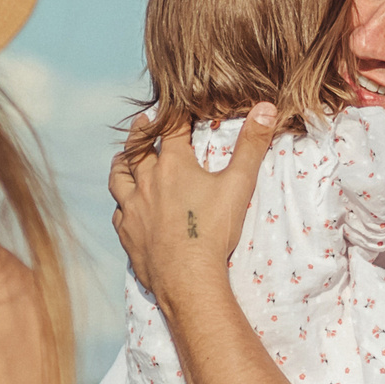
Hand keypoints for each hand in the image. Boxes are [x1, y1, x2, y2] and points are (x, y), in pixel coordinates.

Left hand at [108, 104, 280, 304]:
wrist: (187, 277)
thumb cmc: (214, 230)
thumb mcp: (238, 184)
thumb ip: (252, 146)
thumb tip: (266, 108)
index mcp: (172, 165)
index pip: (170, 129)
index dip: (174, 115)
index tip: (175, 106)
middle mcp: (147, 182)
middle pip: (137, 149)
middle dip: (140, 132)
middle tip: (142, 121)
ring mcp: (133, 208)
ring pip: (118, 178)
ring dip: (121, 163)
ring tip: (122, 157)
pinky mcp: (127, 233)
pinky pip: (118, 212)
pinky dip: (121, 204)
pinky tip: (125, 206)